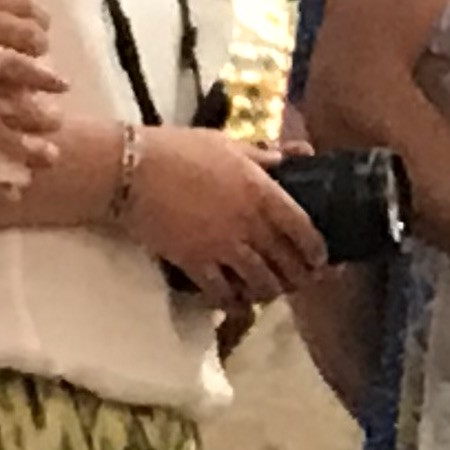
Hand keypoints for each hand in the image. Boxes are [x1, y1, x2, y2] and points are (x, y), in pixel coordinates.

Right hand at [125, 128, 327, 306]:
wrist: (129, 170)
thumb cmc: (179, 149)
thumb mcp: (229, 144)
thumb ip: (268, 154)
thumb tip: (302, 152)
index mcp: (263, 193)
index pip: (303, 230)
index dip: (316, 251)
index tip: (320, 260)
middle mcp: (250, 224)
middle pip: (286, 262)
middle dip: (299, 278)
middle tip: (301, 283)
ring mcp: (223, 247)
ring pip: (260, 283)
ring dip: (269, 292)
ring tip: (270, 293)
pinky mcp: (195, 263)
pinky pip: (222, 293)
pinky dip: (232, 302)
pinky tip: (236, 304)